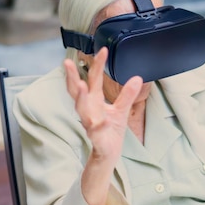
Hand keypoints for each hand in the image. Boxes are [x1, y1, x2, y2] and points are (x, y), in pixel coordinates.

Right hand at [63, 48, 142, 204]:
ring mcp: (90, 123)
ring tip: (82, 86)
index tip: (102, 49)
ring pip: (82, 110)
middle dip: (72, 77)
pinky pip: (96, 131)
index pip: (93, 79)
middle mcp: (89, 110)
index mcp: (94, 101)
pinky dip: (98, 126)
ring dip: (81, 98)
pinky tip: (102, 120)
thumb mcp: (121, 110)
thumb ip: (127, 94)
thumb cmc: (110, 131)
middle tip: (67, 62)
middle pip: (77, 91)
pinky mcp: (96, 138)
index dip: (96, 65)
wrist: (108, 154)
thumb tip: (137, 77)